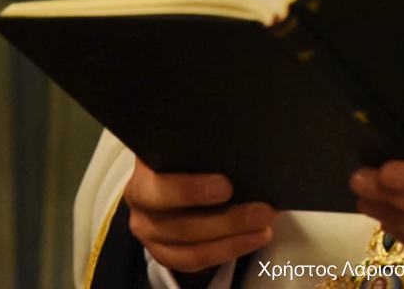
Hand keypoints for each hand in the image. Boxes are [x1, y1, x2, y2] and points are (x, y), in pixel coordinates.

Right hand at [125, 158, 275, 279]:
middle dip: (226, 220)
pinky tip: (253, 239)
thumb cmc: (191, 152)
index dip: (190, 190)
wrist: (177, 169)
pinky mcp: (161, 251)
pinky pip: (193, 260)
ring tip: (264, 225)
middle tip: (263, 210)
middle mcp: (139, 200)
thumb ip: (208, 146)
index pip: (159, 183)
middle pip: (178, 223)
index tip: (227, 187)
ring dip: (232, 238)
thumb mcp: (193, 142)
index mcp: (144, 167)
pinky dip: (227, 251)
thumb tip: (248, 151)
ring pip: (189, 246)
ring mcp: (148, 230)